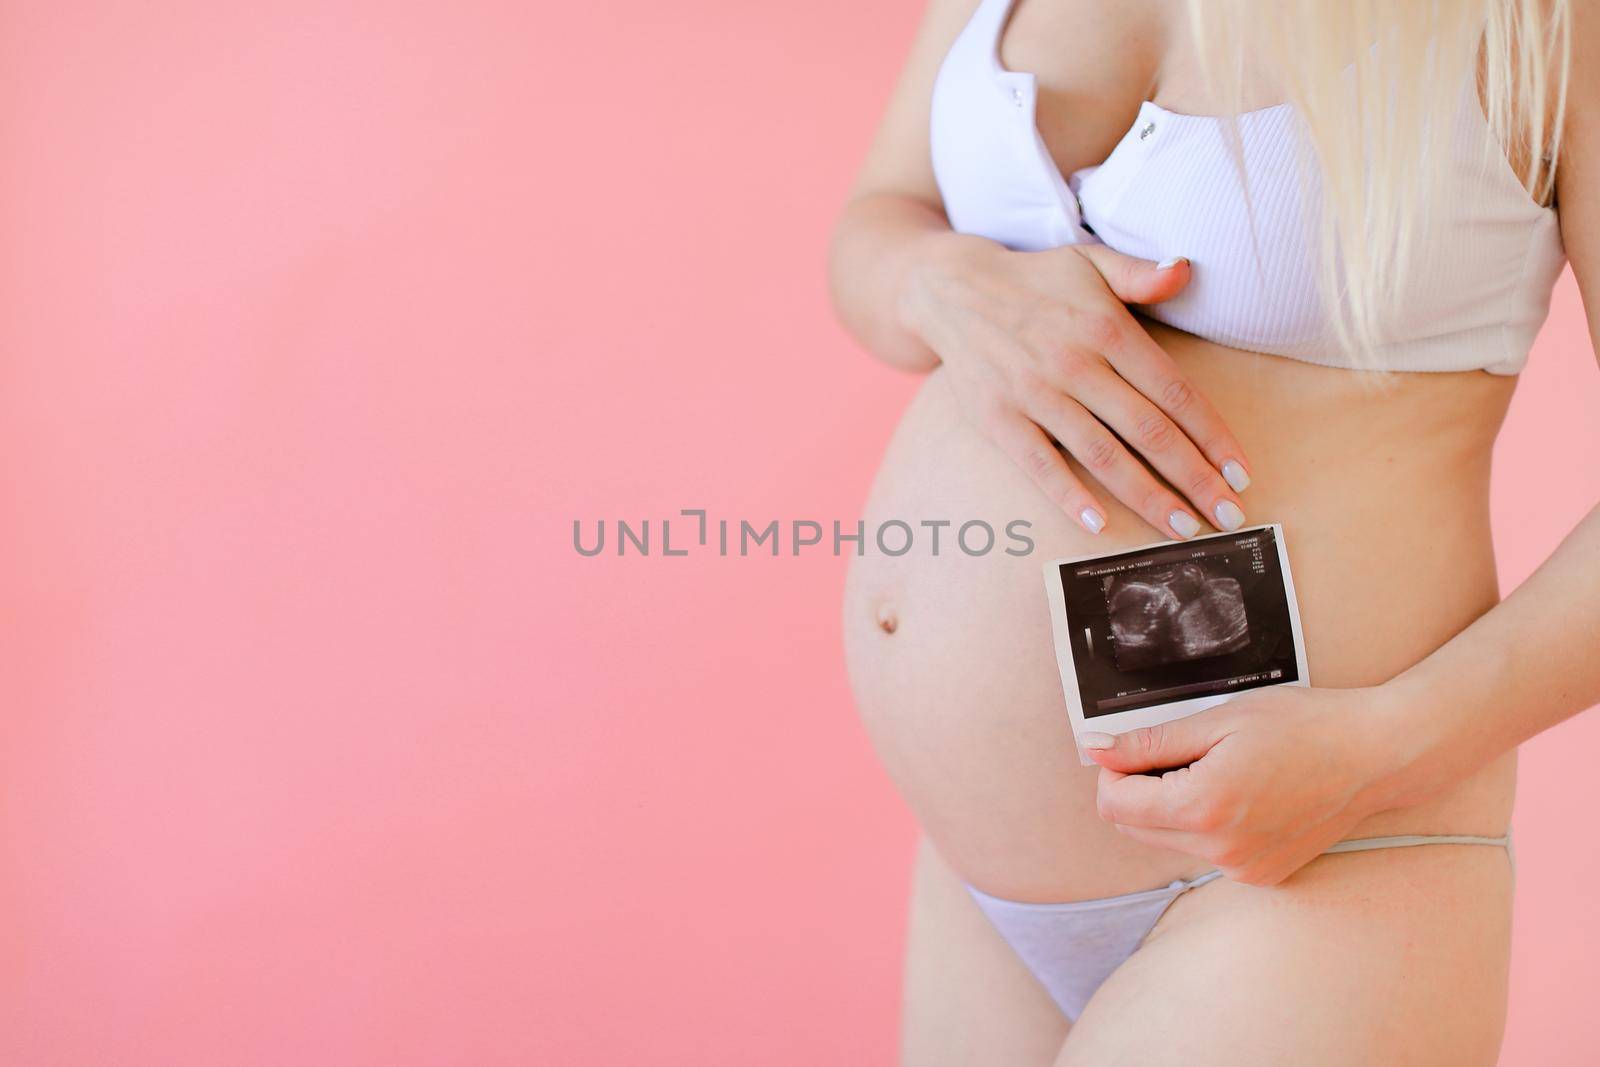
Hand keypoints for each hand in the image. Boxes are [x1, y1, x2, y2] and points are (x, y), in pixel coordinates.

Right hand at [899, 234, 1252, 539]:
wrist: (950, 291)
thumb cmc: (1035, 280)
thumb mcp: (1090, 261)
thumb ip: (1140, 273)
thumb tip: (1186, 270)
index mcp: (1107, 329)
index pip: (1175, 392)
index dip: (1211, 436)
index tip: (1240, 472)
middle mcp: (1075, 365)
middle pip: (1149, 432)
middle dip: (1194, 478)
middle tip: (1229, 517)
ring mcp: (1036, 396)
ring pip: (1104, 455)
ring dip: (1148, 496)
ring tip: (1183, 528)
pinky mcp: (1000, 420)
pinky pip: (1040, 465)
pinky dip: (1070, 496)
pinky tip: (1100, 525)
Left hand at [1081, 686, 1405, 885]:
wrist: (1377, 756)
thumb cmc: (1302, 726)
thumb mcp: (1218, 720)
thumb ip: (1149, 742)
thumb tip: (1094, 749)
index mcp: (1202, 809)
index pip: (1112, 803)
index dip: (1114, 769)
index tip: (1141, 745)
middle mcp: (1219, 851)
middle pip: (1132, 826)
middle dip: (1139, 788)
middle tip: (1182, 751)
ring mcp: (1242, 869)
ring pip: (1166, 840)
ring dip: (1171, 806)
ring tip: (1219, 770)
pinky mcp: (1260, 875)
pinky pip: (1204, 851)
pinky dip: (1204, 823)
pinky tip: (1242, 793)